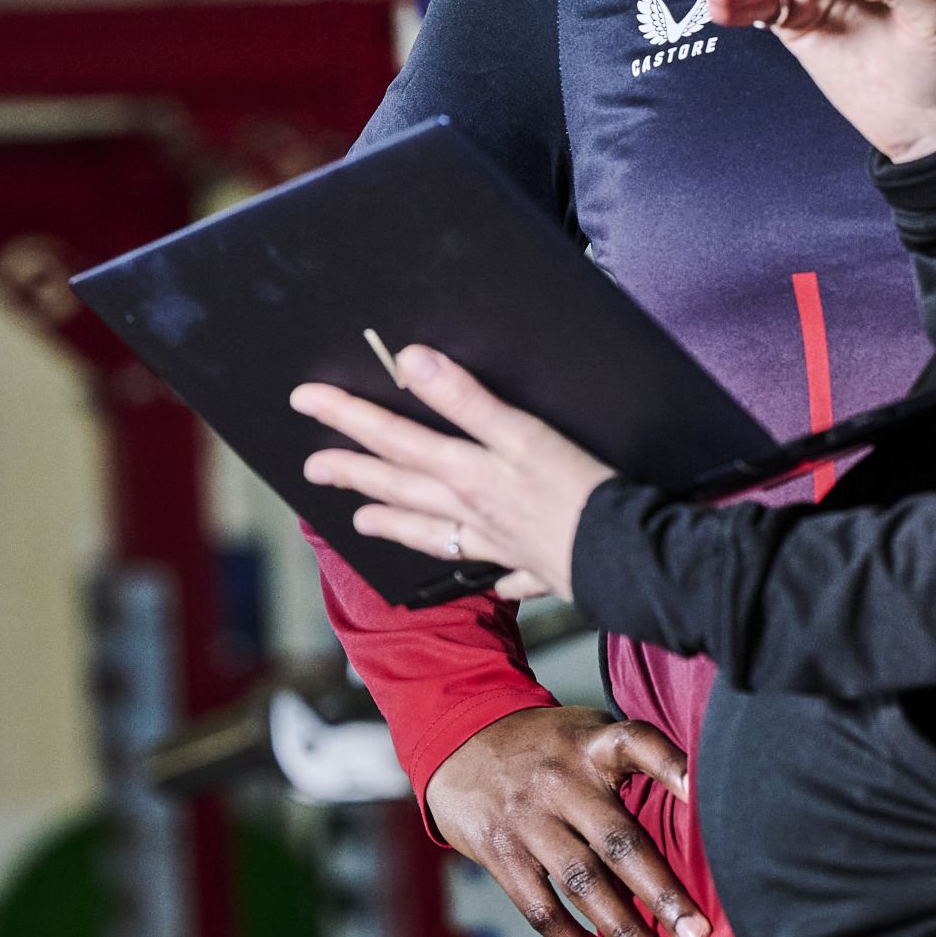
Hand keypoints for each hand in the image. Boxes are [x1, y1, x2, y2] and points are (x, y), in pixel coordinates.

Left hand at [293, 346, 613, 603]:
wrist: (629, 557)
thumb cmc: (580, 492)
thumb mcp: (521, 434)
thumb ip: (464, 398)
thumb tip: (413, 361)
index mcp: (467, 472)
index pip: (392, 437)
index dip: (348, 415)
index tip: (306, 400)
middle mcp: (473, 510)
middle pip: (401, 486)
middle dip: (354, 472)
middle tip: (313, 467)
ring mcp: (500, 544)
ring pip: (434, 532)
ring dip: (395, 524)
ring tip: (360, 522)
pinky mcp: (536, 567)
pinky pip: (498, 573)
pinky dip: (483, 572)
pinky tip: (475, 574)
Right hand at [426, 705, 706, 936]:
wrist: (459, 740)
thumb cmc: (549, 748)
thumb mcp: (588, 732)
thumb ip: (631, 765)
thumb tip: (699, 824)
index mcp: (593, 744)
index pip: (639, 744)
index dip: (674, 767)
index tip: (704, 794)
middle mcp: (562, 780)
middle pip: (618, 841)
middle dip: (661, 893)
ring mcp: (527, 818)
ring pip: (582, 883)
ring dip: (623, 932)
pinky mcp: (499, 851)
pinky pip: (540, 907)